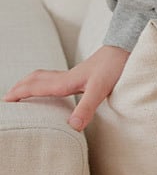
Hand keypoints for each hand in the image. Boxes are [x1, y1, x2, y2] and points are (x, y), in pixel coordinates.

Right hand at [4, 45, 129, 131]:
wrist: (126, 49)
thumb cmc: (115, 66)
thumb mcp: (101, 89)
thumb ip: (86, 107)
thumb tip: (72, 126)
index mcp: (66, 82)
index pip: (36, 87)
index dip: (19, 94)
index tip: (5, 101)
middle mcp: (66, 77)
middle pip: (36, 79)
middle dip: (19, 87)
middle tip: (7, 98)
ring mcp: (74, 75)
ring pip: (45, 77)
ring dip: (30, 84)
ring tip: (22, 92)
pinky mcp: (82, 76)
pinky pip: (56, 79)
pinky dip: (45, 84)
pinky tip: (52, 90)